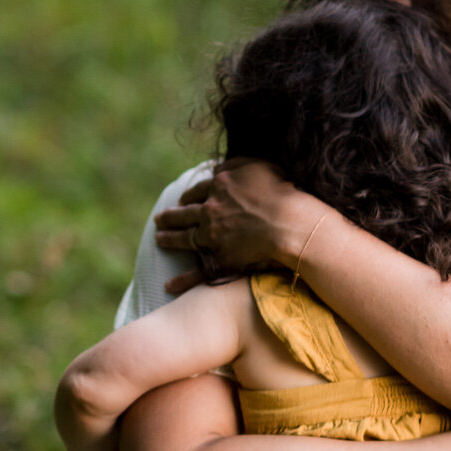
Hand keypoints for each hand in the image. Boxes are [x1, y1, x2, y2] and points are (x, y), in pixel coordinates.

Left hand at [154, 159, 313, 294]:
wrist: (291, 224)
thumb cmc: (282, 192)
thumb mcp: (257, 164)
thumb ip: (235, 165)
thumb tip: (217, 168)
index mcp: (220, 188)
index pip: (198, 191)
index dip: (190, 196)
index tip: (184, 199)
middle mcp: (211, 211)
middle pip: (184, 214)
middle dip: (171, 216)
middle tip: (160, 219)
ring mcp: (213, 236)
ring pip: (185, 239)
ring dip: (169, 239)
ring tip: (159, 240)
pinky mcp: (221, 259)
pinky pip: (198, 271)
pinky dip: (182, 280)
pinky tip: (168, 286)